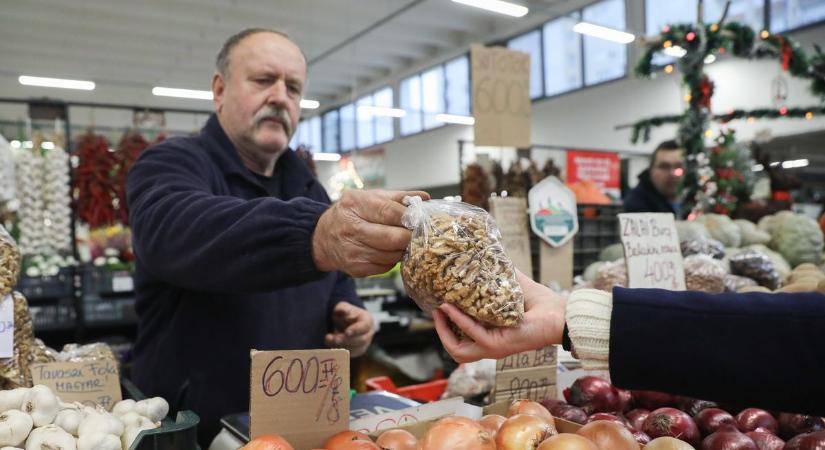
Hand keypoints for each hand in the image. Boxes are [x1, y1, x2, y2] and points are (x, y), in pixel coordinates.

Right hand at [312, 189, 428, 276]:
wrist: (323, 237)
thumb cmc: (351, 213)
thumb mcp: (370, 197)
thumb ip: (398, 197)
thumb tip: (424, 198)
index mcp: (355, 204)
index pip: (389, 211)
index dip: (408, 217)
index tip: (419, 218)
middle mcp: (350, 228)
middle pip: (392, 238)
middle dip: (409, 236)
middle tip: (415, 233)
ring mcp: (352, 250)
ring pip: (391, 255)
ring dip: (403, 250)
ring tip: (402, 242)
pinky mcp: (356, 268)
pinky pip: (385, 267)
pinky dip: (392, 260)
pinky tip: (389, 251)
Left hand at [325, 301, 374, 356]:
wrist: (344, 322)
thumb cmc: (345, 313)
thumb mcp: (343, 307)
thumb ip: (343, 308)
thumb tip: (344, 311)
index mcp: (367, 320)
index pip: (365, 326)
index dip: (356, 330)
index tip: (346, 332)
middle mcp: (368, 333)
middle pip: (361, 340)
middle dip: (347, 340)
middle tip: (335, 338)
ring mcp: (364, 344)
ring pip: (356, 349)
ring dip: (342, 347)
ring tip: (329, 340)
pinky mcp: (357, 351)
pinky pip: (350, 354)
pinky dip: (340, 352)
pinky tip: (331, 346)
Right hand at [433, 270, 565, 362]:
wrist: (559, 313)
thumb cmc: (540, 303)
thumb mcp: (510, 287)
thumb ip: (495, 275)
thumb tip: (481, 253)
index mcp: (490, 336)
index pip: (461, 341)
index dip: (446, 327)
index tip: (439, 306)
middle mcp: (490, 345)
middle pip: (455, 351)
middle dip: (441, 332)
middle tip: (436, 311)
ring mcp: (493, 348)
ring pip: (458, 351)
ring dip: (445, 330)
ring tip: (440, 309)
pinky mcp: (498, 345)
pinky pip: (472, 334)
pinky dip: (459, 320)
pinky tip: (452, 307)